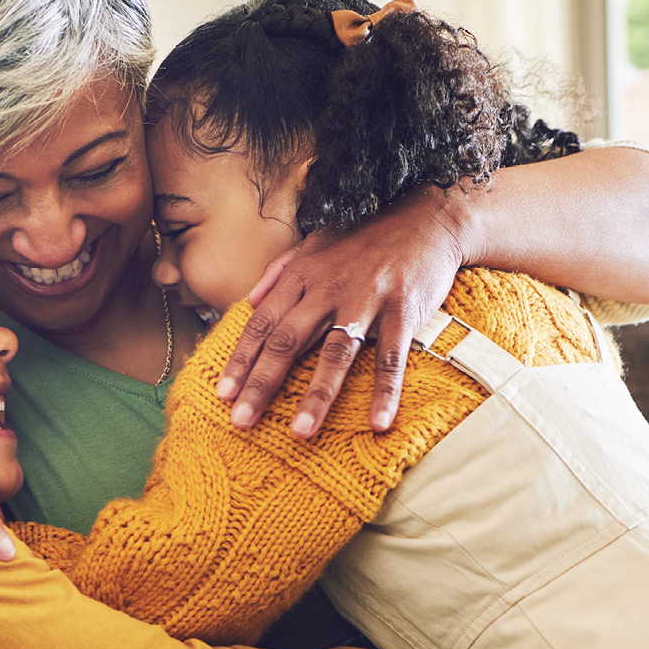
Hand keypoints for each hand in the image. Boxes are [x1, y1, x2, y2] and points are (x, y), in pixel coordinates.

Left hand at [216, 185, 467, 436]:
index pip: (261, 324)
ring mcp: (365, 299)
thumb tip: (248, 301)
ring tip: (300, 431)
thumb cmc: (365, 237)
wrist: (426, 216)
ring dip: (317, 394)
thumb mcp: (315, 244)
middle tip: (241, 421)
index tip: (222, 393)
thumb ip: (279, 272)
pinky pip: (391, 356)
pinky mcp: (402, 310)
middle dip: (261, 383)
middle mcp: (327, 288)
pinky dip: (385, 390)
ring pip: (334, 353)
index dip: (241, 359)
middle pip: (287, 342)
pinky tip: (379, 422)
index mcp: (301, 276)